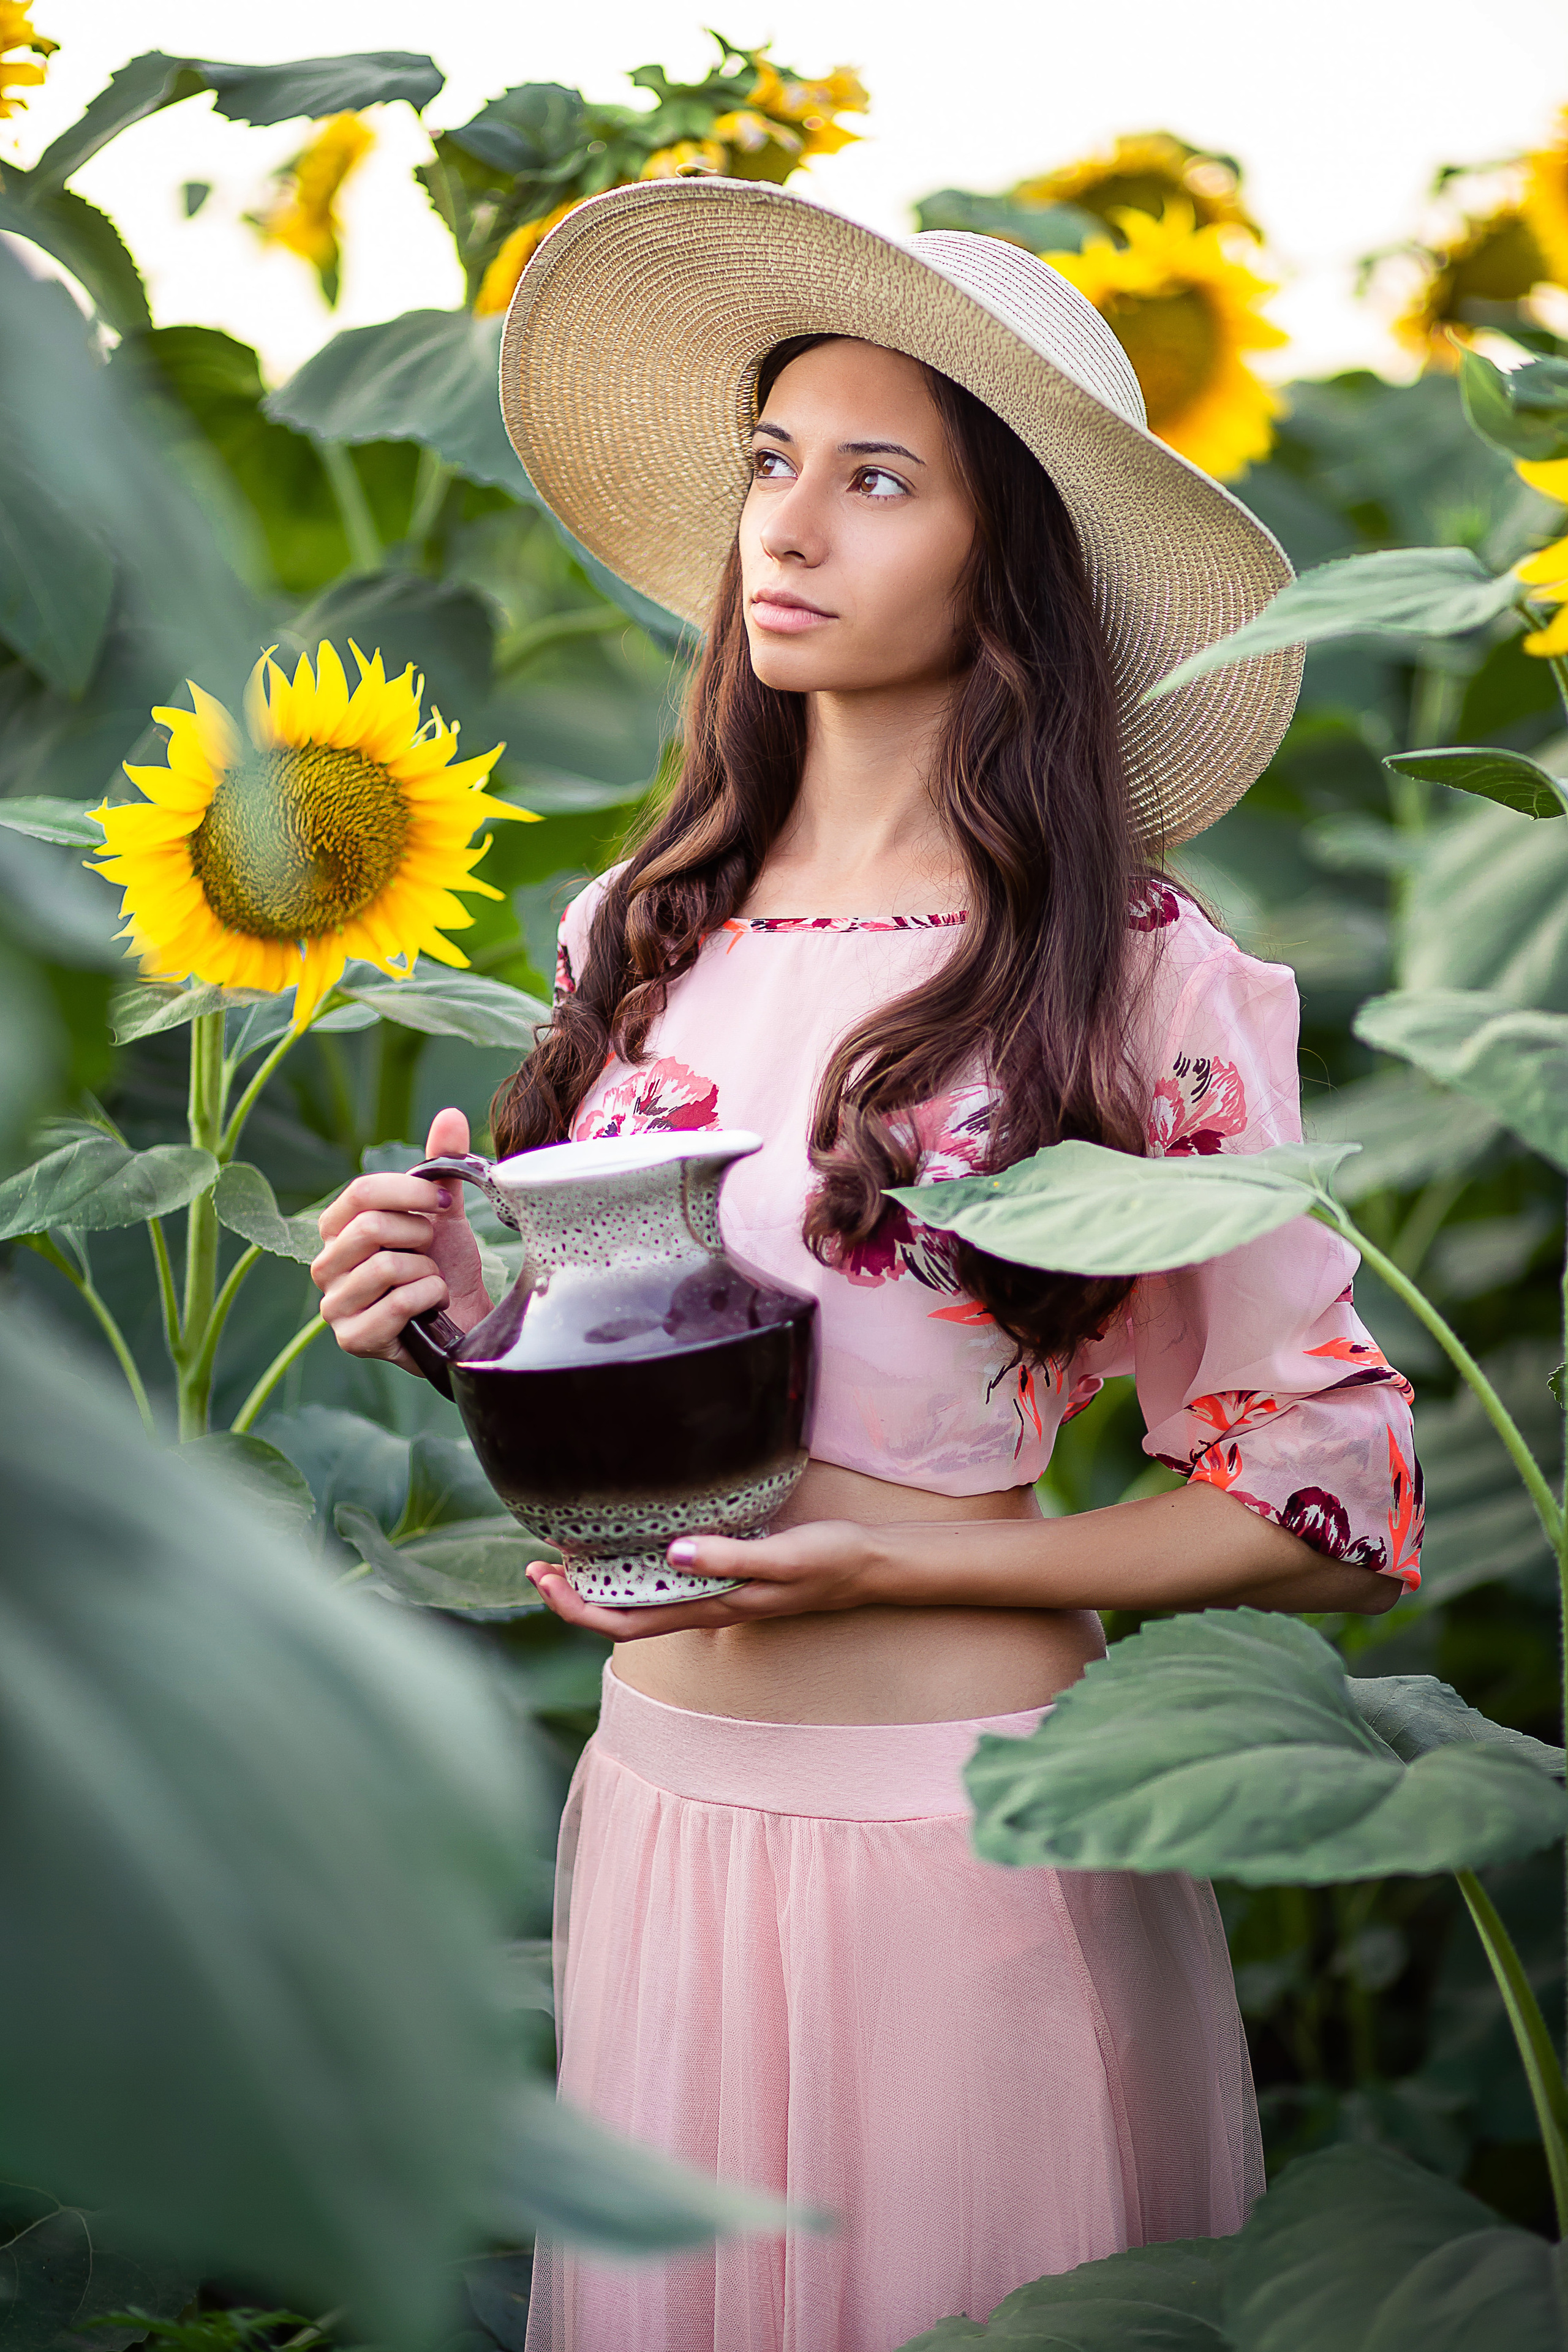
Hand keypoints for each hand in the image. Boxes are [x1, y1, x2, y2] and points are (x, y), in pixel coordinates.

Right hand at [312, 1106, 492, 1373]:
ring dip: (427, 1271)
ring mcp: (334, 1305)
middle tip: (433, 1248)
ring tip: (430, 1280)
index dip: (410, 1191)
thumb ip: (442, 1164)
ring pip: (386, 1267)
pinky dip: (430, 1298)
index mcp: (337, 1229)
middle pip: (370, 1227)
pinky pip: (399, 1303)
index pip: (360, 1192)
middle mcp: (324, 1265)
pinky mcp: (352, 1339)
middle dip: (420, 1235)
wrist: (465, 1321)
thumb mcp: (444, 1211)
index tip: (443, 1201)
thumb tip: (450, 1114)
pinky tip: (432, 1307)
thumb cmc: (446, 1265)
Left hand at [525, 1519, 888, 1640]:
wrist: (872, 1566)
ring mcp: (714, 1596)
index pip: (625, 1623)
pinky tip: (630, 1546)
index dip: (577, 1608)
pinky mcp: (726, 1578)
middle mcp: (704, 1608)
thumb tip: (673, 1554)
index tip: (544, 1576)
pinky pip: (667, 1584)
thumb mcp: (783, 1556)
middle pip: (622, 1617)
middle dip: (574, 1596)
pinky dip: (635, 1570)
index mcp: (709, 1607)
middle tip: (537, 1562)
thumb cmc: (829, 1560)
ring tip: (567, 1554)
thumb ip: (731, 1556)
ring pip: (642, 1603)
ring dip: (600, 1585)